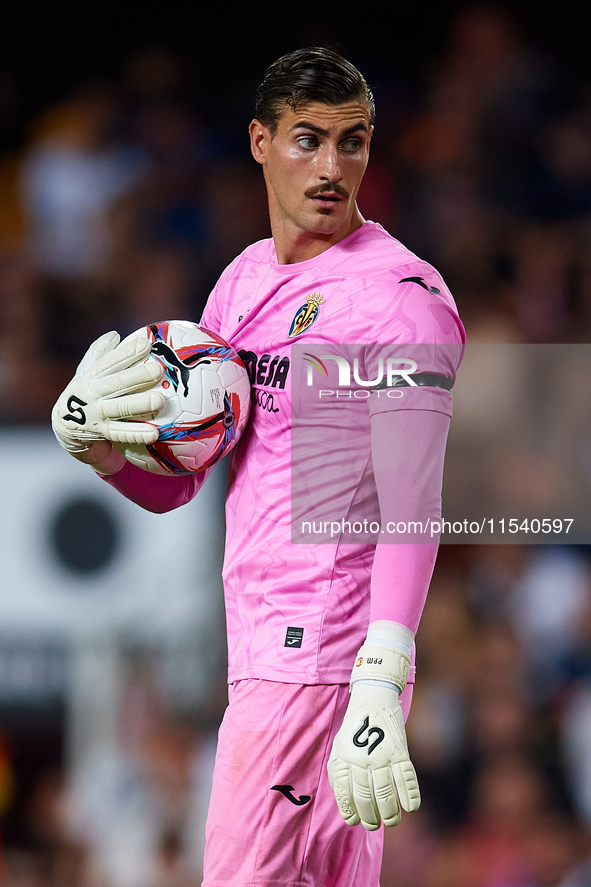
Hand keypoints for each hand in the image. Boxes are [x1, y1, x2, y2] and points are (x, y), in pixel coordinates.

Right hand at [51, 331, 164, 463]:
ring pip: (120, 408)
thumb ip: (100, 353)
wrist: (64, 425)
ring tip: (159, 401)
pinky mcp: (102, 433)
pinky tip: (155, 433)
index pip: (110, 362)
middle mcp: (93, 394)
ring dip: (140, 404)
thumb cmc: (86, 392)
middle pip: (117, 384)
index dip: (127, 353)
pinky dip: (137, 434)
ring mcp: (97, 414)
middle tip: (158, 371)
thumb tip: (115, 335)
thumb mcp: (86, 371)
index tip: (146, 345)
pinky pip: (121, 434)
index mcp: (91, 376)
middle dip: (138, 377)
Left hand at [327, 643, 419, 829]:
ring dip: (390, 811)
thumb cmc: (355, 729)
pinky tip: (411, 808)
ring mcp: (381, 754)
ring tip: (391, 821)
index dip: (349, 809)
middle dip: (370, 816)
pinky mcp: (400, 750)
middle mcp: (361, 757)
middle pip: (365, 794)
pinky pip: (406, 777)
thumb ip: (341, 773)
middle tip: (373, 825)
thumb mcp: (340, 747)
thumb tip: (347, 805)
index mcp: (343, 757)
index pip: (344, 790)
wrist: (373, 699)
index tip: (354, 821)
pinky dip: (411, 795)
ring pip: (386, 790)